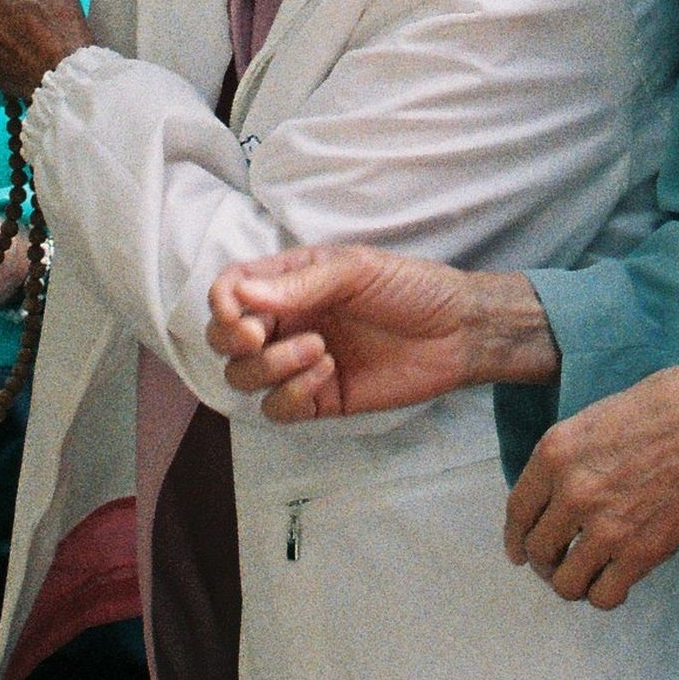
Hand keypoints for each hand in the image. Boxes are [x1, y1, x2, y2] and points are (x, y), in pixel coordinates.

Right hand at [208, 246, 553, 421]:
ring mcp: (299, 363)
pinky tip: (326, 373)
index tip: (237, 312)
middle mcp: (287, 322)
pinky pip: (278, 409)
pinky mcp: (319, 399)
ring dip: (269, 366)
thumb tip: (240, 294)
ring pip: (245, 377)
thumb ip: (298, 284)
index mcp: (289, 282)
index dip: (220, 302)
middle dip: (232, 340)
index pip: (230, 290)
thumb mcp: (355, 270)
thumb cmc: (409, 287)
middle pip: (224, 340)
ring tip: (319, 349)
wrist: (457, 331)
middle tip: (258, 336)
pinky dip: (291, 394)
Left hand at [504, 357, 678, 608]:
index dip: (516, 537)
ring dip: (572, 584)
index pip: (518, 510)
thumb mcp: (596, 418)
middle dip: (545, 562)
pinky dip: (605, 595)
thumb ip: (571, 457)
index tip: (519, 551)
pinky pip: (604, 596)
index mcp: (556, 453)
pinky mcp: (640, 553)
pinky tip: (616, 582)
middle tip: (560, 564)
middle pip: (538, 549)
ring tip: (586, 577)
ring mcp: (605, 526)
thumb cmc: (667, 406)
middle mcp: (571, 492)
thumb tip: (560, 491)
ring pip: (565, 583)